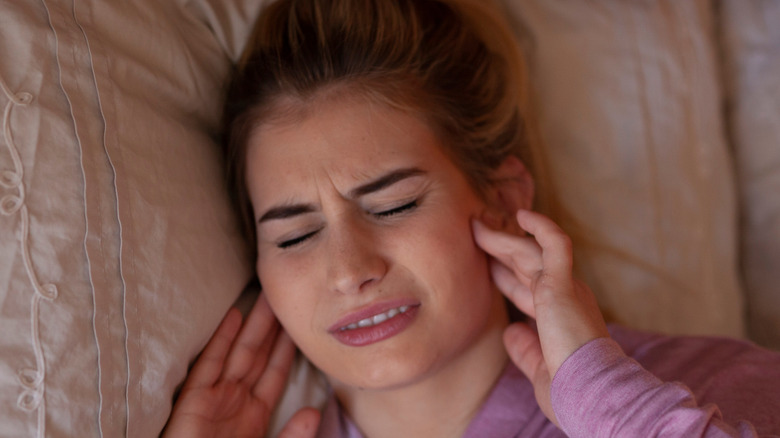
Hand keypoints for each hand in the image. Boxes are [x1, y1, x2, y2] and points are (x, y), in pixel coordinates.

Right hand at [163, 295, 319, 437]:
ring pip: (239, 351)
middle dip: (272, 327)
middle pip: (258, 355)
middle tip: (284, 296)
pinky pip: (210, 363)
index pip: (275, 371)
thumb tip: (314, 411)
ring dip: (253, 324)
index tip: (298, 323)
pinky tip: (233, 314)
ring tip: (267, 296)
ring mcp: (215, 396)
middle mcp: (237, 399)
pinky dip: (221, 339)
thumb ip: (292, 437)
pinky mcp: (194, 399)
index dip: (287, 347)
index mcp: (255, 413)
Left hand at [472, 209, 608, 425]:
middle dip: (499, 250)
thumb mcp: (539, 367)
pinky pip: (555, 244)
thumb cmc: (570, 389)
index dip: (504, 276)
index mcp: (559, 318)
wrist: (591, 394)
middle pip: (524, 265)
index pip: (526, 289)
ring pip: (529, 252)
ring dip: (501, 238)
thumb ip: (525, 348)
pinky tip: (521, 215)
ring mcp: (565, 288)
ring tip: (477, 224)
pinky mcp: (563, 284)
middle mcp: (565, 298)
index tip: (486, 266)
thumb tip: (510, 331)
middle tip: (476, 233)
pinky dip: (541, 226)